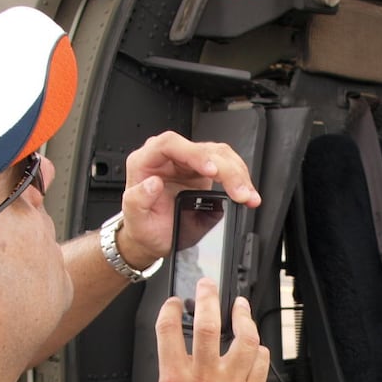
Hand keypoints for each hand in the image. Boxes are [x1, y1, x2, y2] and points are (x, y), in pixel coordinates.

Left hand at [115, 132, 261, 270]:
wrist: (153, 237)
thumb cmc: (143, 226)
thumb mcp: (134, 218)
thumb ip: (137, 199)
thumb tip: (152, 183)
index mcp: (147, 161)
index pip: (172, 144)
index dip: (194, 154)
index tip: (211, 170)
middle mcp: (170, 158)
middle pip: (203, 149)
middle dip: (226, 170)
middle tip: (238, 192)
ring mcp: (189, 164)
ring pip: (220, 156)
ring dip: (238, 174)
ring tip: (247, 196)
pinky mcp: (205, 173)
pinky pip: (227, 167)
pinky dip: (240, 180)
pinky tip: (247, 193)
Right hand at [155, 278, 269, 381]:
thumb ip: (171, 368)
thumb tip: (176, 338)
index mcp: (175, 380)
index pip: (169, 330)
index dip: (170, 309)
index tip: (175, 303)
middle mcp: (204, 380)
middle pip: (209, 326)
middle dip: (208, 297)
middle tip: (208, 286)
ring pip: (244, 339)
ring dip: (243, 316)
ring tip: (240, 307)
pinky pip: (260, 360)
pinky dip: (257, 347)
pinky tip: (251, 343)